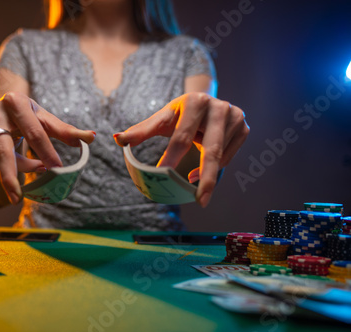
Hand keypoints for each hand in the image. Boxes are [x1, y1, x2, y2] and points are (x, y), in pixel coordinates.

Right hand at [0, 92, 95, 203]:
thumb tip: (91, 138)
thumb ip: (67, 131)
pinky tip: (16, 161)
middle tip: (18, 198)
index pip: (34, 132)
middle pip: (4, 149)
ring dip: (18, 168)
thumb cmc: (30, 116)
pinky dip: (5, 166)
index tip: (57, 169)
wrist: (4, 109)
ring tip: (37, 167)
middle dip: (12, 174)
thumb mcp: (47, 120)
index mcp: (15, 101)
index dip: (47, 151)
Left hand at [113, 92, 249, 207]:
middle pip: (211, 149)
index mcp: (195, 101)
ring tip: (195, 184)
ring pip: (222, 155)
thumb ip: (141, 130)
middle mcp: (218, 107)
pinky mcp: (244, 128)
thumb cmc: (179, 114)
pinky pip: (231, 156)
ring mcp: (235, 117)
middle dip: (206, 176)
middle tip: (200, 200)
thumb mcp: (162, 119)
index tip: (164, 176)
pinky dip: (218, 168)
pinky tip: (205, 169)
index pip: (181, 136)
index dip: (172, 158)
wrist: (204, 102)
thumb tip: (117, 139)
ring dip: (208, 173)